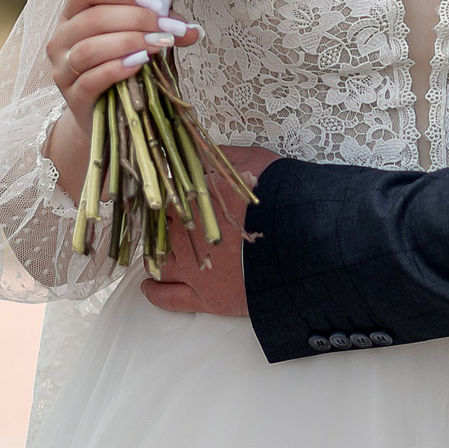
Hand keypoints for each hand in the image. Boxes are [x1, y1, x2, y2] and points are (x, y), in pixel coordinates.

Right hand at [43, 0, 202, 168]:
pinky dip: (117, 69)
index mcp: (72, 16)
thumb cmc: (116, 66)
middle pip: (93, 18)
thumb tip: (192, 30)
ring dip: (128, 42)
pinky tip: (139, 64)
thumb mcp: (134, 39)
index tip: (154, 3)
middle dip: (135, 19)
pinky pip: (91, 79)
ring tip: (157, 45)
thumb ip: (158, 28)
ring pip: (89, 49)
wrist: (100, 111)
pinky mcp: (72, 96)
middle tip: (164, 28)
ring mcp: (63, 69)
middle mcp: (61, 40)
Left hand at [142, 146, 276, 316]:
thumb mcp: (251, 161)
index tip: (169, 194)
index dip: (167, 195)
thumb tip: (198, 148)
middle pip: (157, 228)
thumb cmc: (279, 198)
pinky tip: (148, 287)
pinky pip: (168, 299)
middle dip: (159, 224)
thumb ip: (221, 155)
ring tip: (152, 253)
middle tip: (163, 221)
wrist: (300, 242)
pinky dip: (155, 293)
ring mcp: (191, 268)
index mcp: (193, 199)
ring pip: (158, 262)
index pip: (165, 195)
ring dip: (153, 255)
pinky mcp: (204, 297)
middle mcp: (184, 234)